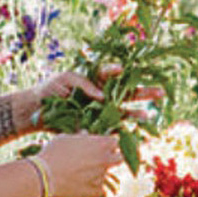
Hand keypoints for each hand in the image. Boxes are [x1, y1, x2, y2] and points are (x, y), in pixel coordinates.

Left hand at [30, 65, 165, 127]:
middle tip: (160, 91)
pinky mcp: (97, 124)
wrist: (36, 112)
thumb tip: (101, 95)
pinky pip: (115, 126)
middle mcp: (103, 94)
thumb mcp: (64, 79)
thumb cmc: (49, 90)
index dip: (116, 71)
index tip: (121, 69)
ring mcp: (102, 110)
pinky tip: (139, 125)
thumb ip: (82, 83)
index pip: (110, 73)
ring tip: (151, 111)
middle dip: (143, 91)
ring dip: (139, 110)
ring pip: (126, 109)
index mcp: (95, 79)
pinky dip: (127, 127)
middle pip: (126, 91)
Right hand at [37, 134, 123, 196]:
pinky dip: (92, 188)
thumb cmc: (53, 153)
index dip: (106, 144)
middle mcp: (105, 160)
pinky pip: (99, 189)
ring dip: (97, 174)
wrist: (44, 176)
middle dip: (113, 158)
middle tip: (99, 160)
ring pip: (105, 174)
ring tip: (79, 174)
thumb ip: (80, 137)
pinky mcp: (95, 192)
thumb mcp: (66, 138)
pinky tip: (80, 185)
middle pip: (120, 158)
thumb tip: (85, 135)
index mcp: (100, 144)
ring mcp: (101, 177)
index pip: (114, 142)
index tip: (99, 146)